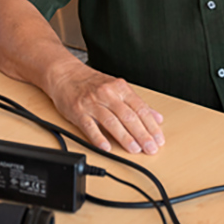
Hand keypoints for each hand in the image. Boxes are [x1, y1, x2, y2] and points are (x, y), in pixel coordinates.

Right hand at [46, 61, 164, 154]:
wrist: (65, 74)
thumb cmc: (91, 83)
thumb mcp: (117, 87)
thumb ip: (137, 103)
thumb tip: (157, 118)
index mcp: (119, 87)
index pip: (140, 108)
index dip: (151, 126)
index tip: (158, 140)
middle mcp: (107, 93)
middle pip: (128, 116)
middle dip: (142, 134)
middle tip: (150, 148)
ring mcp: (92, 102)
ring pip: (111, 121)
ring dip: (124, 137)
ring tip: (134, 149)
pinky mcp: (78, 111)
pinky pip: (89, 126)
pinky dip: (98, 138)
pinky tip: (106, 147)